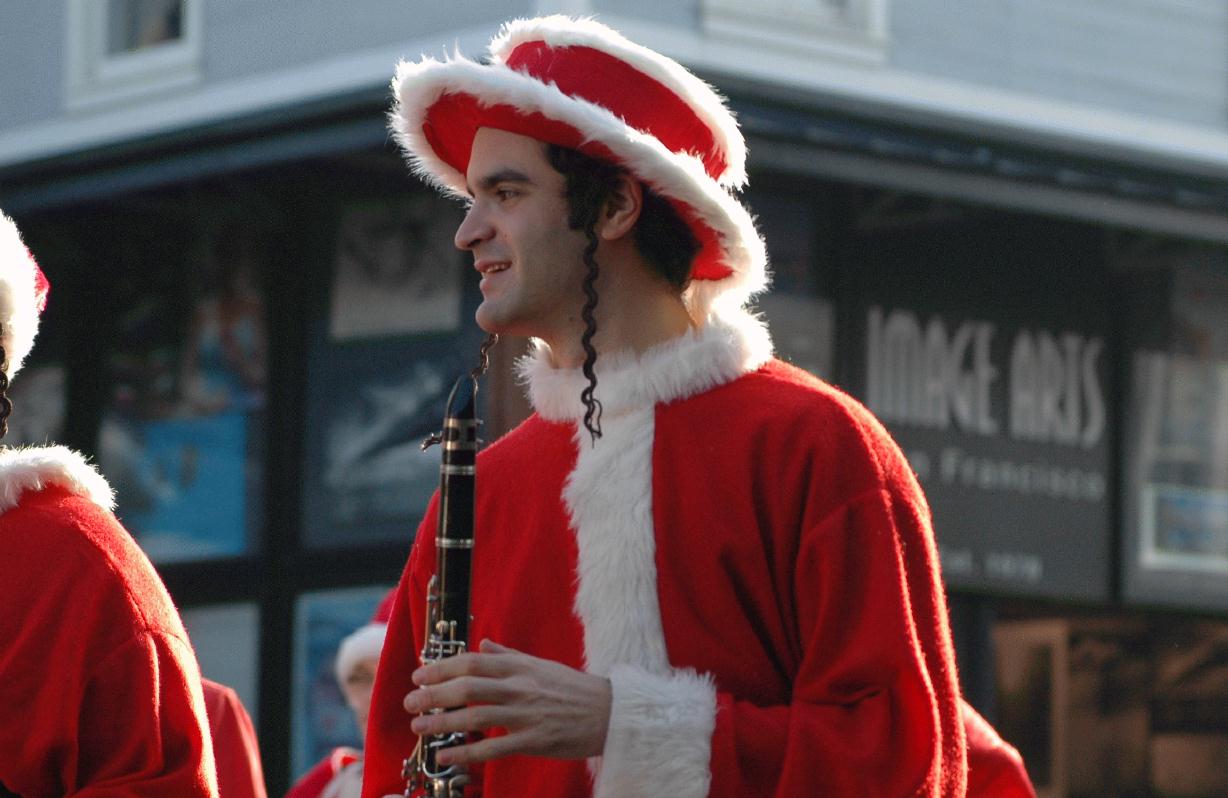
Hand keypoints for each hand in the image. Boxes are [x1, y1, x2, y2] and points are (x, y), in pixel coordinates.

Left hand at [403, 639, 611, 766]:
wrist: (611, 712)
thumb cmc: (574, 689)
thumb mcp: (541, 665)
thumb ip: (508, 656)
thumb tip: (482, 645)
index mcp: (520, 667)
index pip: (472, 662)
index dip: (442, 667)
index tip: (419, 675)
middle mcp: (520, 687)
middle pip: (468, 687)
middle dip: (434, 694)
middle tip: (410, 702)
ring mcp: (527, 714)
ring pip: (476, 716)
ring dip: (442, 722)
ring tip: (418, 727)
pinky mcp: (534, 740)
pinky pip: (494, 747)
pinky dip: (467, 752)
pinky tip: (446, 755)